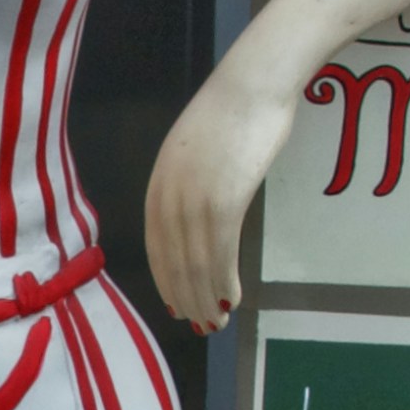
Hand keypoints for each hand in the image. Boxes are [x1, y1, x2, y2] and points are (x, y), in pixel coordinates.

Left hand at [145, 72, 299, 332]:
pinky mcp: (225, 202)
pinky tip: (232, 298)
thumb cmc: (234, 113)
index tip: (176, 302)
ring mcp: (195, 199)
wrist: (254, 83)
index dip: (166, 279)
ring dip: (206, 298)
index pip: (155, 245)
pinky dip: (224, 282)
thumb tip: (200, 213)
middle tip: (199, 325)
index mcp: (158, 182)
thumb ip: (191, 182)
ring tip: (217, 321)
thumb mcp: (197, 151)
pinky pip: (220, 254)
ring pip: (196, 264)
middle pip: (173, 261)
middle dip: (185, 297)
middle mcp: (169, 195)